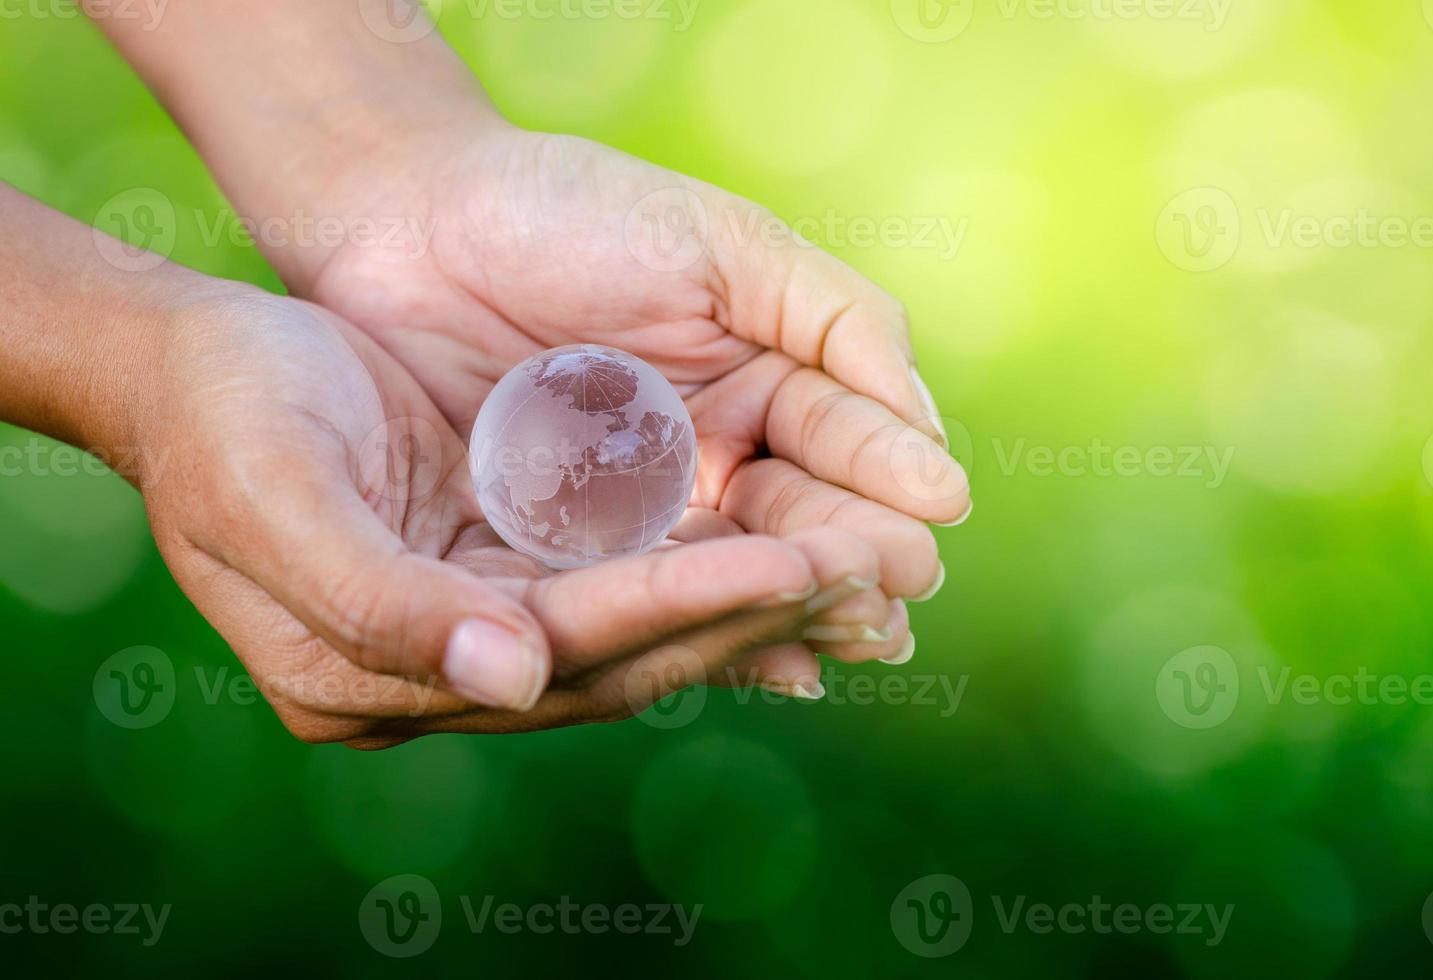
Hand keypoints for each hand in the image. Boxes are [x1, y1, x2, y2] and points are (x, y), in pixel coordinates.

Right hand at [136, 285, 908, 746]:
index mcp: (381, 676)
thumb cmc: (221, 420)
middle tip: (871, 570)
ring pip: (651, 623)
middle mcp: (451, 668)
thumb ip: (383, 605)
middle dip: (752, 612)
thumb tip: (511, 682)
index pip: (566, 650)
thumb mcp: (275, 504)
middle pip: (630, 653)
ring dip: (758, 594)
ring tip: (867, 562)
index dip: (679, 606)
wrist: (189, 364)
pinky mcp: (514, 568)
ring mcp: (488, 621)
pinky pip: (637, 579)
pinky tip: (801, 545)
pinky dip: (718, 563)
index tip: (790, 564)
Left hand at [284, 124, 970, 605]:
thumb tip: (928, 428)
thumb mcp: (724, 243)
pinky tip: (767, 662)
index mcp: (767, 383)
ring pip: (734, 572)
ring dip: (797, 606)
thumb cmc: (569, 210)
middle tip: (904, 584)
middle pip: (803, 521)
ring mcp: (646, 516)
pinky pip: (642, 601)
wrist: (406, 221)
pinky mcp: (569, 557)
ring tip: (855, 635)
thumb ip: (836, 319)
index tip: (939, 503)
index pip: (847, 439)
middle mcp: (719, 460)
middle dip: (858, 550)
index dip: (890, 470)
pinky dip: (703, 632)